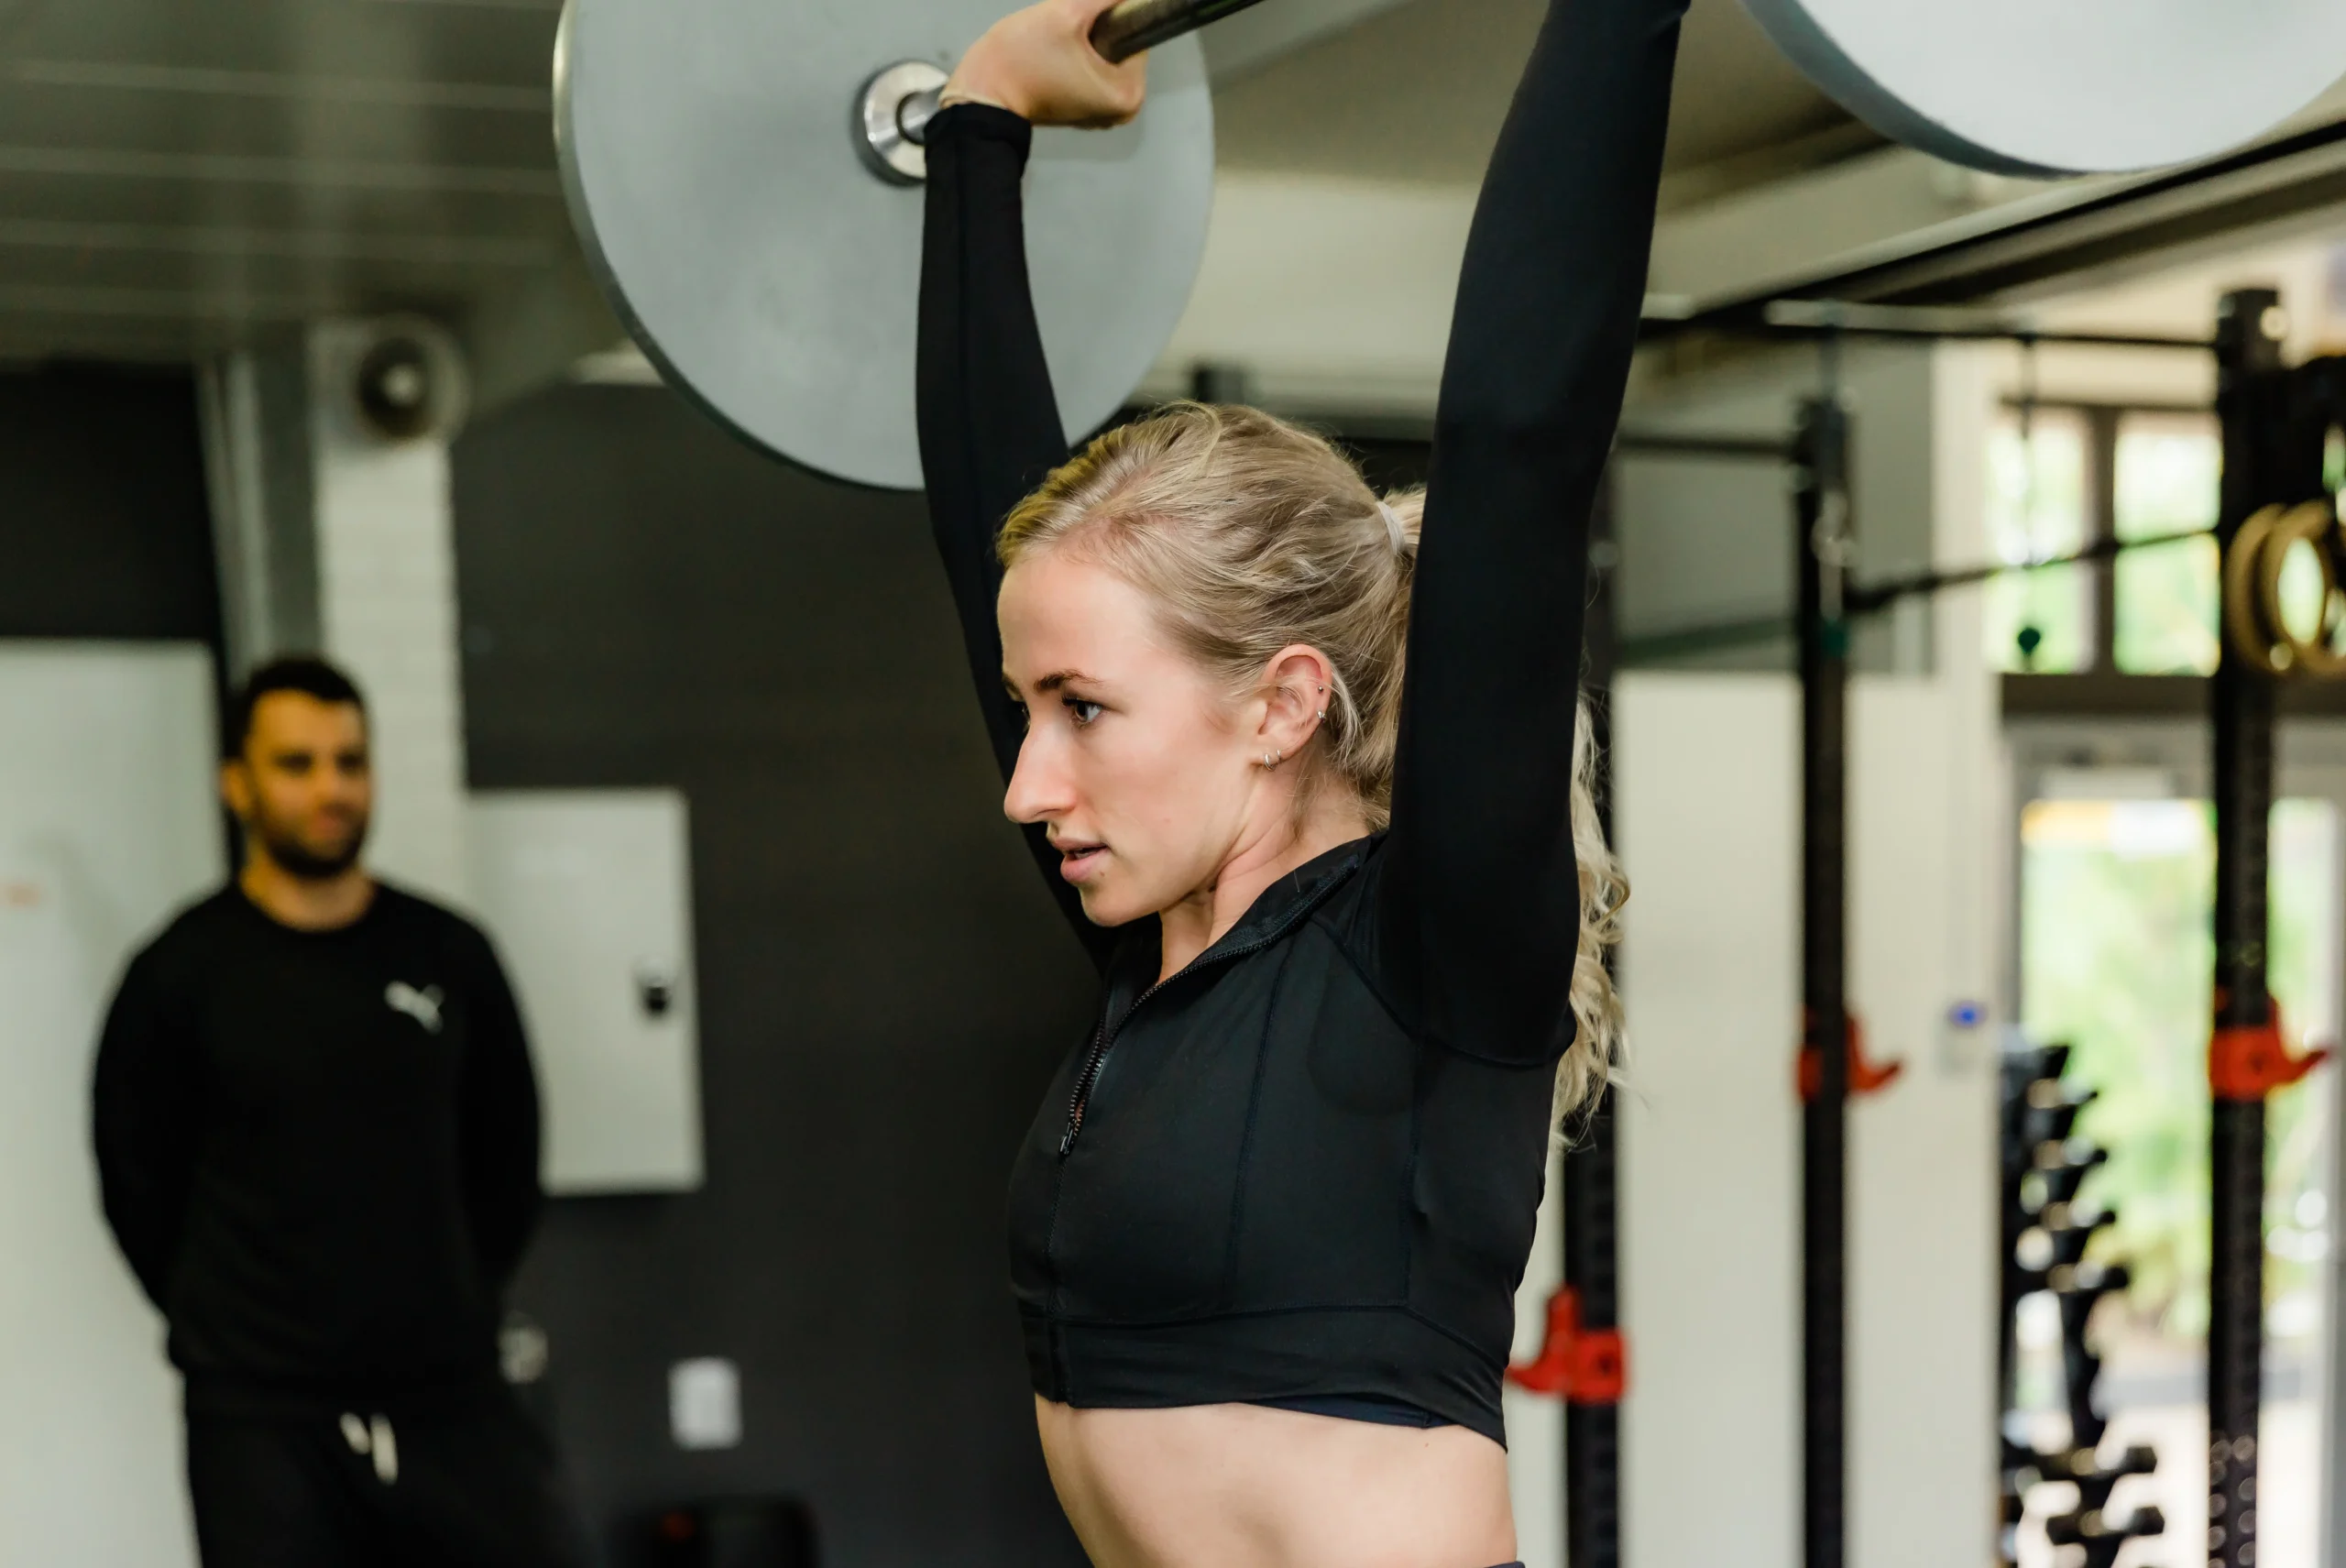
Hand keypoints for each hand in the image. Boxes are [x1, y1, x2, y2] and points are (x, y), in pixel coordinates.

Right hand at [941, 0, 1146, 128]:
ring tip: (1056, 46)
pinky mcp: (1083, 108)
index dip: (1109, 14)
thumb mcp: (1066, 13)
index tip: (1081, 19)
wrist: (982, 94)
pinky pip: (1091, 69)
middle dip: (1095, 30)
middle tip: (1064, 34)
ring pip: (1104, 55)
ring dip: (1084, 41)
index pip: (1137, 32)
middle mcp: (1122, 109)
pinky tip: (1054, 57)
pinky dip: (1077, 56)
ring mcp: (1102, 112)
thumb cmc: (1018, 62)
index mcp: (1128, 93)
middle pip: (1122, 46)